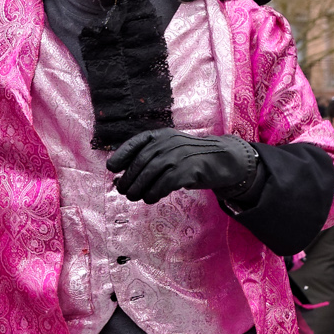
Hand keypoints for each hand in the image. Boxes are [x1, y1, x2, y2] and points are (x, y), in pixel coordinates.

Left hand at [105, 130, 256, 203]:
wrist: (222, 160)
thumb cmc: (189, 159)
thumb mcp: (169, 152)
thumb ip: (147, 162)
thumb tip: (118, 180)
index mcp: (162, 136)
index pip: (137, 142)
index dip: (122, 154)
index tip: (112, 168)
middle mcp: (169, 142)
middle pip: (141, 162)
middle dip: (128, 178)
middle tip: (123, 191)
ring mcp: (180, 154)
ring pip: (150, 173)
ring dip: (138, 188)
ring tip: (134, 197)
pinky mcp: (189, 169)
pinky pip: (165, 183)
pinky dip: (154, 193)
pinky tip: (152, 198)